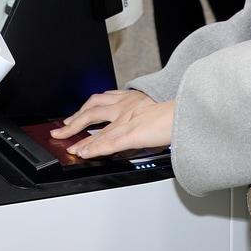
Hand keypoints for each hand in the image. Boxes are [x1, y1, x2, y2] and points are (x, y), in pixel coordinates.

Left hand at [52, 90, 173, 158]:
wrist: (189, 111)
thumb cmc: (178, 110)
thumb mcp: (156, 105)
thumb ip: (143, 112)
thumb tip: (140, 125)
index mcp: (132, 98)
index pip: (102, 101)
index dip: (86, 109)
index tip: (77, 115)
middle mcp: (125, 105)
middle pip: (92, 110)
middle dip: (74, 120)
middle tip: (62, 129)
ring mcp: (126, 119)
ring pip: (96, 126)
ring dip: (79, 136)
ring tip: (69, 145)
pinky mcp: (131, 133)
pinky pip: (106, 142)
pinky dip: (93, 148)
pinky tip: (83, 153)